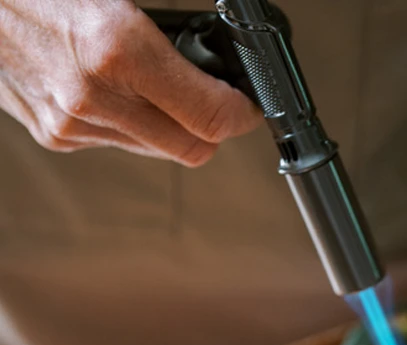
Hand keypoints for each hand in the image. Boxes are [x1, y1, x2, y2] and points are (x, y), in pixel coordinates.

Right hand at [0, 0, 260, 164]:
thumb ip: (164, 26)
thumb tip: (211, 51)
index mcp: (115, 48)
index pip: (210, 116)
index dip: (240, 114)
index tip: (247, 104)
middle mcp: (93, 95)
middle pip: (191, 149)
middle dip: (212, 127)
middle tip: (216, 100)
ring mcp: (70, 121)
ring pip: (155, 149)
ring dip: (169, 125)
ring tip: (159, 85)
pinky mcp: (53, 134)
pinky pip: (117, 142)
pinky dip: (130, 122)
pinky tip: (116, 88)